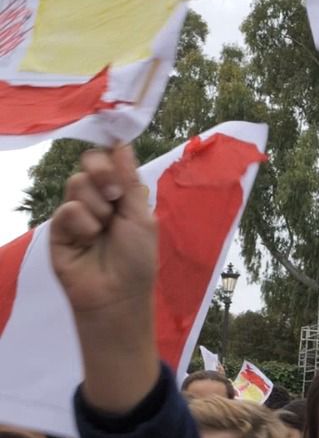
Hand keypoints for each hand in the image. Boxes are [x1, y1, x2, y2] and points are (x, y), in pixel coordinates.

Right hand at [50, 145, 156, 321]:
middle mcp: (98, 199)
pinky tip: (88, 240)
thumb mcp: (141, 215)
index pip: (109, 160)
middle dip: (104, 174)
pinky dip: (83, 222)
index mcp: (121, 194)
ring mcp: (77, 212)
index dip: (111, 156)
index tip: (118, 155)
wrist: (116, 293)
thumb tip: (122, 144)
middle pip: (90, 164)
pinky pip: (67, 208)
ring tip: (104, 230)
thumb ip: (129, 180)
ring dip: (97, 205)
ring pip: (77, 183)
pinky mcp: (58, 228)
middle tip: (114, 197)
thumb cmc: (136, 257)